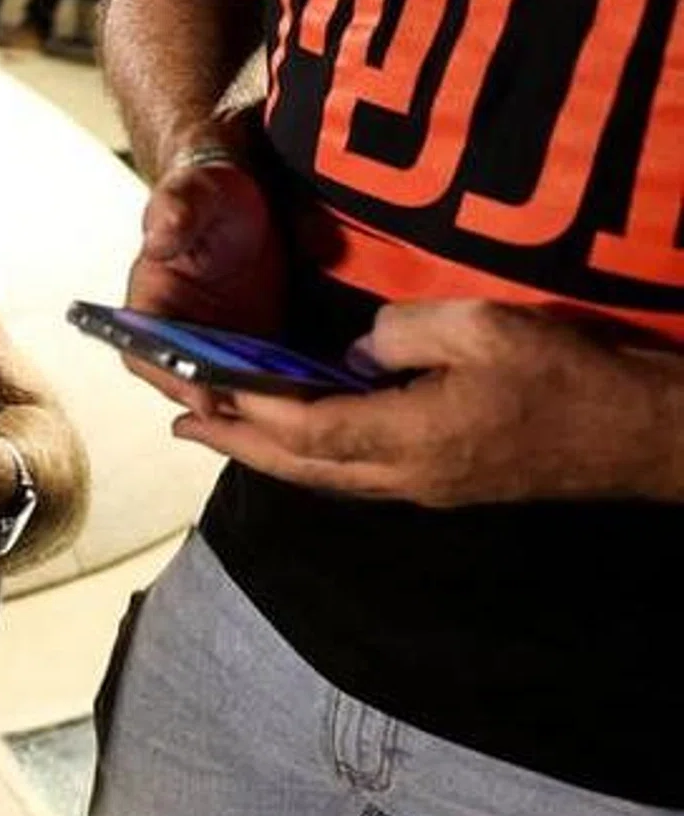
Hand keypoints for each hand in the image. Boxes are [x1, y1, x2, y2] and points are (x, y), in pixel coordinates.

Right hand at [124, 158, 285, 414]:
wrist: (245, 197)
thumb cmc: (212, 192)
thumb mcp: (196, 192)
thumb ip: (176, 210)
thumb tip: (157, 237)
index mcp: (150, 303)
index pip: (143, 354)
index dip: (170, 379)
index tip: (204, 394)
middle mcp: (177, 335)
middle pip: (187, 386)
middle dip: (224, 404)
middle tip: (265, 414)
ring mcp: (215, 347)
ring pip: (226, 392)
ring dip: (256, 406)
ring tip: (295, 410)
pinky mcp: (252, 352)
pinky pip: (261, 384)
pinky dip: (283, 395)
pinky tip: (315, 396)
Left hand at [174, 301, 681, 505]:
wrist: (646, 436)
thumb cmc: (572, 376)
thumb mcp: (483, 328)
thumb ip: (403, 331)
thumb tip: (353, 347)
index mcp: (409, 441)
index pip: (300, 429)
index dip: (243, 409)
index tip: (194, 389)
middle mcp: (405, 477)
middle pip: (297, 466)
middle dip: (233, 444)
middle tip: (178, 422)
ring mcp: (425, 487)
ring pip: (322, 476)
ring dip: (263, 453)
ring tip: (213, 431)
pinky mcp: (445, 482)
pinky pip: (353, 473)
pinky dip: (307, 454)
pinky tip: (295, 437)